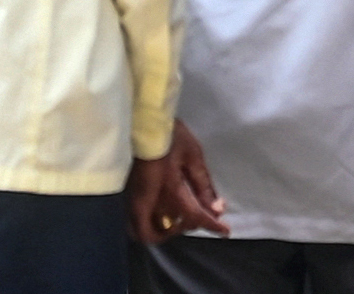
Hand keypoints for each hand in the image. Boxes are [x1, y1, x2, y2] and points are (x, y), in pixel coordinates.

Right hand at [128, 119, 224, 244]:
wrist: (144, 122)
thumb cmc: (172, 135)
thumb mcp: (194, 156)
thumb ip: (204, 185)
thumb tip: (216, 208)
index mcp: (170, 190)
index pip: (194, 216)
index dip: (211, 225)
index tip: (225, 230)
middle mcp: (150, 201)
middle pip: (166, 231)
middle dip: (186, 227)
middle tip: (202, 215)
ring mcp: (135, 200)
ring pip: (146, 231)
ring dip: (165, 231)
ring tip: (181, 217)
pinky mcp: (128, 195)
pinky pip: (136, 222)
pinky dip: (150, 225)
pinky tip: (164, 213)